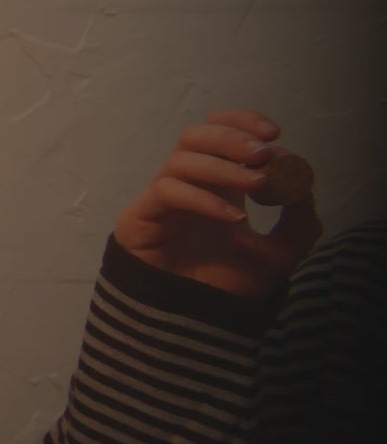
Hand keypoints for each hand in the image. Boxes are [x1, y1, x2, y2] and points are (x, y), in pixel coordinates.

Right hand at [111, 108, 321, 300]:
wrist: (195, 321)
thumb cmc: (228, 285)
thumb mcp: (280, 255)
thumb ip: (297, 223)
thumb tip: (302, 186)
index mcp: (214, 183)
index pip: (219, 133)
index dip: (242, 123)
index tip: (275, 133)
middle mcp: (186, 184)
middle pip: (195, 135)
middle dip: (231, 138)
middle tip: (263, 154)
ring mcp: (160, 198)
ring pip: (180, 159)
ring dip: (223, 166)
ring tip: (257, 183)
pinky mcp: (140, 216)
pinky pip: (166, 191)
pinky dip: (203, 198)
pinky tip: (233, 218)